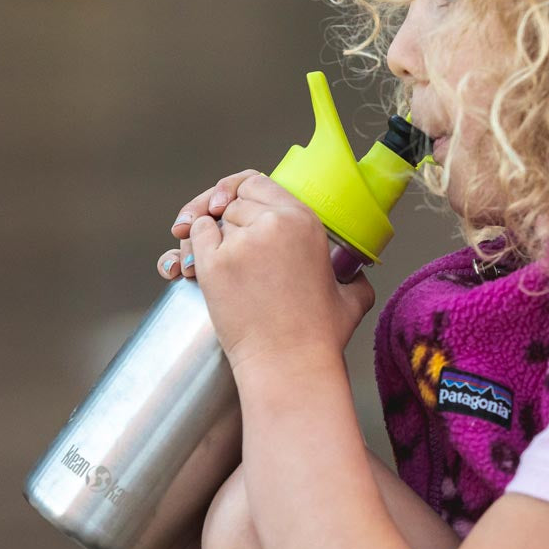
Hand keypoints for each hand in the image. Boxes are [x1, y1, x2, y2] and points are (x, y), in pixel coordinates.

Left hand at [169, 171, 375, 368]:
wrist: (288, 364)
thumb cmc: (318, 337)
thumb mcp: (350, 297)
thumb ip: (353, 277)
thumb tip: (355, 275)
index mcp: (305, 221)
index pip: (260, 183)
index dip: (247, 195)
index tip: (242, 208)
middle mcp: (273, 223)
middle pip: (236, 200)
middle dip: (231, 218)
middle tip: (232, 243)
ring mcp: (241, 242)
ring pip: (215, 218)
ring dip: (214, 233)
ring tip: (222, 261)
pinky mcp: (214, 263)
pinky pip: (196, 235)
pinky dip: (193, 243)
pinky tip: (201, 260)